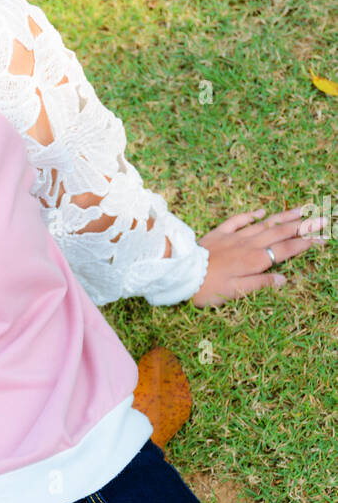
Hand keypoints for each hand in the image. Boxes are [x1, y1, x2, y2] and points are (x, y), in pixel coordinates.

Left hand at [191, 204, 327, 306]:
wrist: (179, 273)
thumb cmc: (207, 288)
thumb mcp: (236, 292)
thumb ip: (260, 285)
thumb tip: (284, 280)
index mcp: (254, 260)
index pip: (286, 249)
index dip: (305, 243)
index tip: (323, 237)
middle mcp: (247, 245)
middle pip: (280, 232)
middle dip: (303, 225)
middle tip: (323, 217)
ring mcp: (234, 237)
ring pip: (264, 224)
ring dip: (284, 216)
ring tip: (302, 209)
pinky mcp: (219, 234)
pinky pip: (238, 221)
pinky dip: (251, 215)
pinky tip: (262, 211)